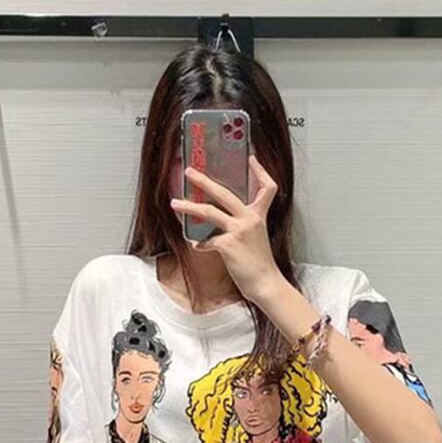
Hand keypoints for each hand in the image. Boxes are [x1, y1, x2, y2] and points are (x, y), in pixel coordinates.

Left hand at [169, 154, 283, 303]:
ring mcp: (239, 230)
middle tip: (190, 171)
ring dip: (189, 206)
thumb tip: (220, 224)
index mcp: (258, 216)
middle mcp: (250, 219)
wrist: (265, 283)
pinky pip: (207, 240)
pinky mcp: (228, 244)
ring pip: (209, 211)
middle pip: (225, 193)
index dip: (260, 171)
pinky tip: (198, 245)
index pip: (266, 188)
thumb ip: (242, 226)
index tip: (251, 158)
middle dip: (204, 180)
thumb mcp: (256, 238)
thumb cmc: (260, 264)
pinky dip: (201, 244)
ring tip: (175, 203)